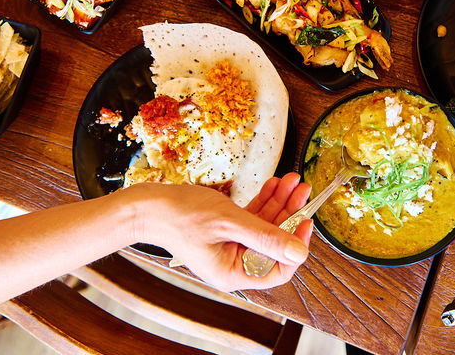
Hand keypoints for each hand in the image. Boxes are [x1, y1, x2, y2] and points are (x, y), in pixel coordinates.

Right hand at [138, 173, 313, 291]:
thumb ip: (266, 236)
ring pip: (266, 225)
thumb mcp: (230, 223)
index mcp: (234, 273)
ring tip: (292, 180)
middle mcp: (234, 263)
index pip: (278, 269)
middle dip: (290, 213)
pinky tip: (275, 184)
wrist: (149, 206)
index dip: (295, 246)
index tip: (305, 220)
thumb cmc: (180, 216)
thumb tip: (299, 252)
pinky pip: (253, 217)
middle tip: (302, 190)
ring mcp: (231, 246)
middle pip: (274, 242)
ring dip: (279, 202)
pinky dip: (264, 200)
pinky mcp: (227, 230)